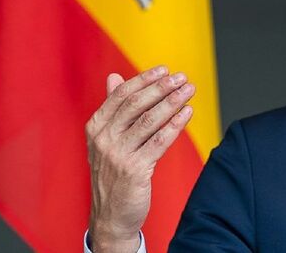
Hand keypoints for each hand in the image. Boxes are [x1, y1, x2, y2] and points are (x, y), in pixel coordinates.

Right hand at [85, 66, 194, 252]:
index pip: (121, 95)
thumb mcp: (106, 139)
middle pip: (136, 104)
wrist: (110, 215)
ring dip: (173, 102)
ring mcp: (118, 155)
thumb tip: (113, 76)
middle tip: (181, 77)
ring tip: (189, 90)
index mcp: (96, 127)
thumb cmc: (112, 173)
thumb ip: (112, 107)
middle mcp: (104, 139)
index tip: (164, 69)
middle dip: (162, 88)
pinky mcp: (135, 170)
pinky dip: (175, 125)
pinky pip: (159, 142)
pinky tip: (187, 113)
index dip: (144, 79)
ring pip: (150, 120)